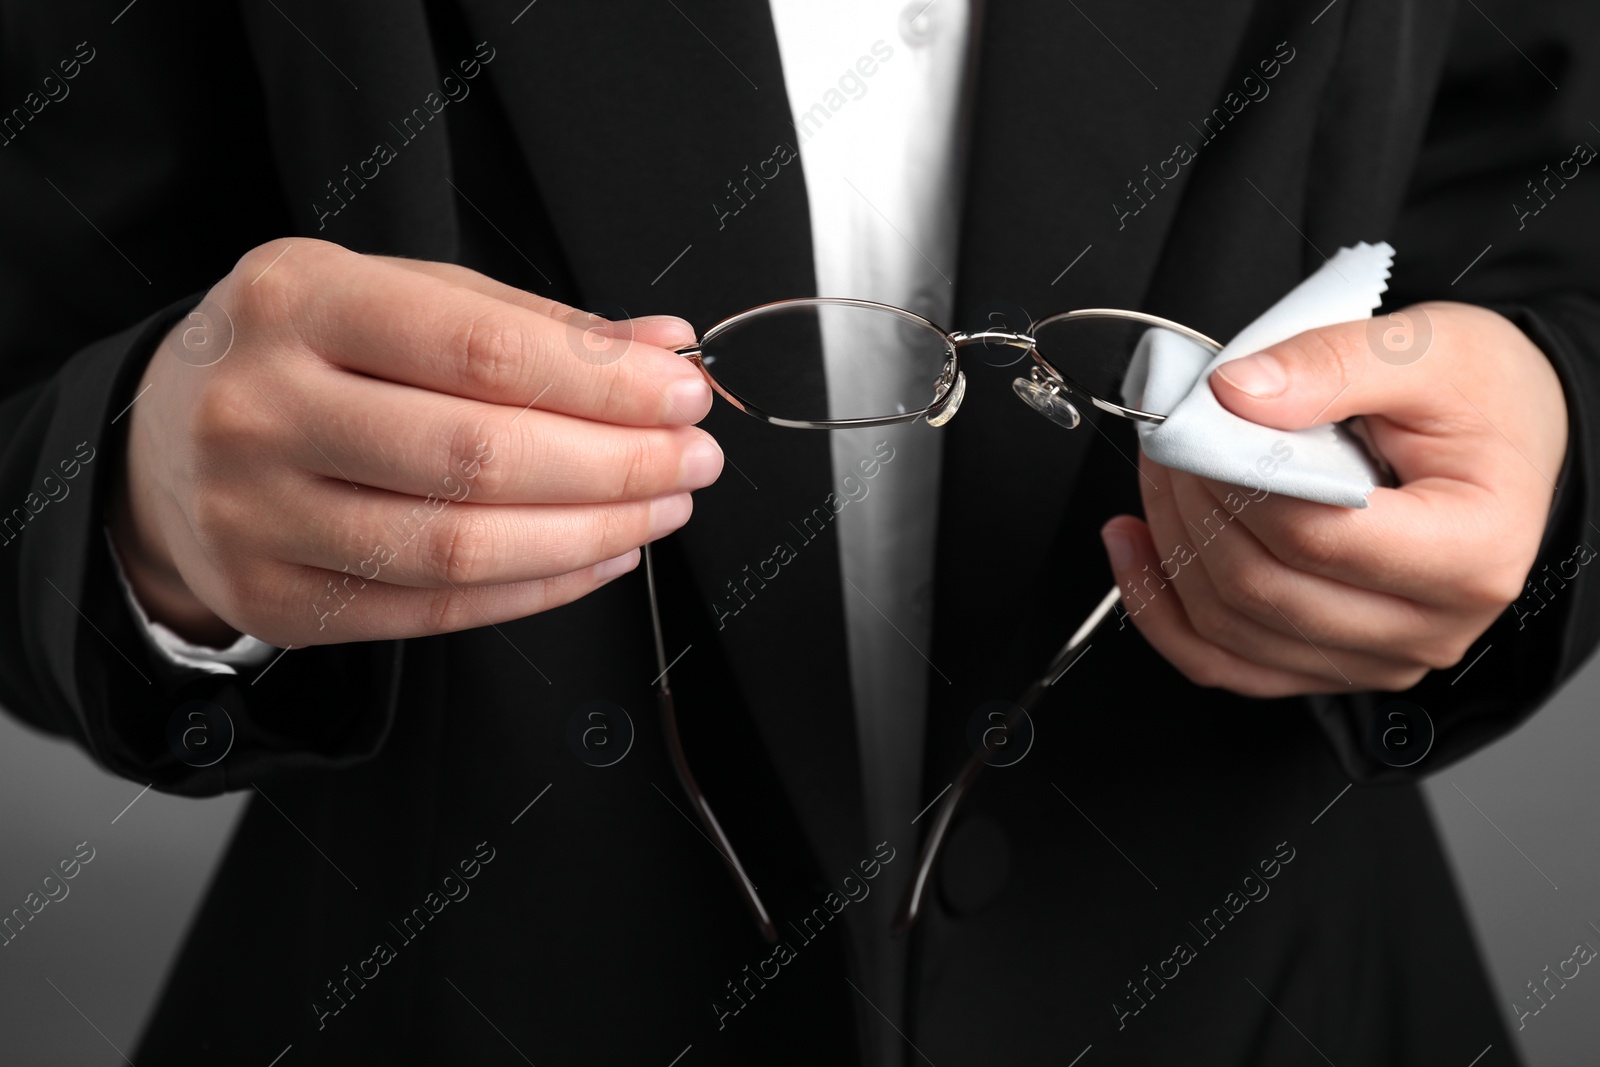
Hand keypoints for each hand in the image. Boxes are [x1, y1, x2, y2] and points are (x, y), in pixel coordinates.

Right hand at [111, 239, 720, 647]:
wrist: (165, 443)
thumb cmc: (305, 354)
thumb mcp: (396, 296)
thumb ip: (527, 324)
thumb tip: (663, 350)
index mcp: (297, 301)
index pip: (479, 348)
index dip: (601, 381)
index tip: (683, 393)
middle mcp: (262, 408)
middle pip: (477, 456)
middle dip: (615, 463)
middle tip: (692, 458)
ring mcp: (259, 516)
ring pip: (460, 547)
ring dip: (592, 533)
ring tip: (662, 508)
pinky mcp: (277, 601)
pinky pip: (435, 610)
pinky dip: (540, 588)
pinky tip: (602, 555)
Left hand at [1099, 301, 1567, 695]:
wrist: (1509, 438)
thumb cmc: (1482, 400)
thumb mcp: (1426, 349)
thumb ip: (1329, 364)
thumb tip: (1235, 394)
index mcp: (1470, 552)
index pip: (1313, 534)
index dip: (1231, 478)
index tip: (1195, 421)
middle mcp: (1428, 625)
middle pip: (1261, 587)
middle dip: (1191, 504)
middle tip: (1168, 436)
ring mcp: (1376, 657)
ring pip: (1229, 629)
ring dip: (1170, 546)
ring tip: (1162, 474)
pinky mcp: (1329, 663)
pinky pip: (1221, 662)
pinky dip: (1161, 609)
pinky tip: (1137, 550)